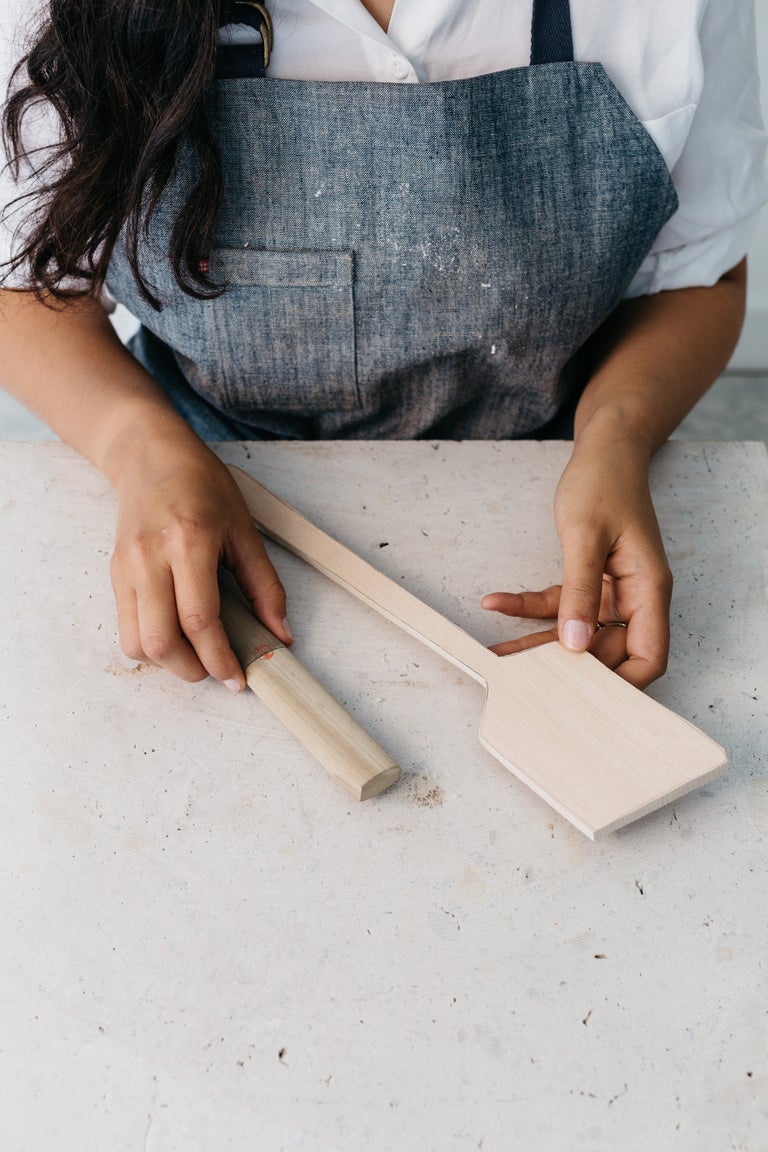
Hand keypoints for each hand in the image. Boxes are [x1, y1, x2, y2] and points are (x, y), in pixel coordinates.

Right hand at [110, 436, 289, 687]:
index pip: (200, 620)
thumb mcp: (244, 529)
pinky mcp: (114, 573)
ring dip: (169, 663)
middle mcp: (151, 558)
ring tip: (196, 656)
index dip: (220, 658)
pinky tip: (176, 636)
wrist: (151, 456)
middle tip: (217, 671)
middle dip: (193, 670)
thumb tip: (280, 634)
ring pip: (137, 643)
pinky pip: (125, 628)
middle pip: (162, 641)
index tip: (236, 678)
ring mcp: (127, 567)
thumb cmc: (202, 485)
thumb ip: (264, 585)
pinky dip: (151, 645)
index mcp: (189, 543)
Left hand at [481, 436, 671, 688]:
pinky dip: (530, 607)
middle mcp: (634, 596)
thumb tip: (574, 644)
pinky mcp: (588, 579)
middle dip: (566, 668)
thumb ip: (579, 591)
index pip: (649, 656)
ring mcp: (610, 590)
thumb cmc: (604, 482)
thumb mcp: (585, 536)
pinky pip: (559, 604)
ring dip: (538, 644)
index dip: (624, 685)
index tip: (583, 700)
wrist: (604, 448)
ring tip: (499, 656)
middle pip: (607, 651)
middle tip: (525, 682)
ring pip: (576, 632)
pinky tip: (496, 603)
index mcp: (648, 589)